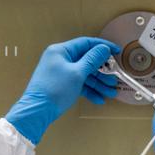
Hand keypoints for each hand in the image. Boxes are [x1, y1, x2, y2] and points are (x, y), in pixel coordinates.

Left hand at [6, 37, 120, 144]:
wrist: (37, 111)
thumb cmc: (55, 89)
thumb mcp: (77, 73)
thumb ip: (92, 59)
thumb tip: (103, 48)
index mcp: (61, 51)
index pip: (86, 43)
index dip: (102, 46)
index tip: (117, 51)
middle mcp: (60, 59)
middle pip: (86, 61)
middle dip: (102, 71)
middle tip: (114, 79)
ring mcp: (61, 72)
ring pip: (84, 74)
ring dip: (98, 83)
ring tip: (110, 93)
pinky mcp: (61, 85)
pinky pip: (79, 84)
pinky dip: (89, 90)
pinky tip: (99, 99)